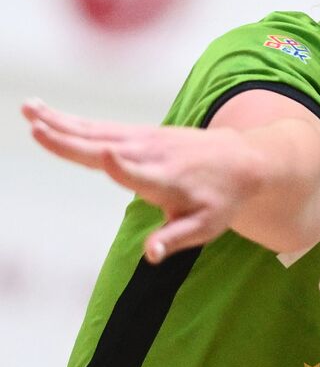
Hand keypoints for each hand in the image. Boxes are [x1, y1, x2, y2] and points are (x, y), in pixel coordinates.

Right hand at [23, 98, 261, 263]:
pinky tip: (45, 115)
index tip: (105, 154)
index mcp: (166, 182)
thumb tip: (151, 256)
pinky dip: (71, 121)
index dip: (122, 167)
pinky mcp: (140, 133)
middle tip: (35, 126)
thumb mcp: (206, 226)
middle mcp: (151, 156)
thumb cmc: (222, 200)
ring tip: (27, 110)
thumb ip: (176, 239)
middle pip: (104, 146)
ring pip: (95, 132)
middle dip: (70, 138)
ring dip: (59, 122)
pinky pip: (100, 128)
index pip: (140, 174)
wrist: (245, 160)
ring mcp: (144, 140)